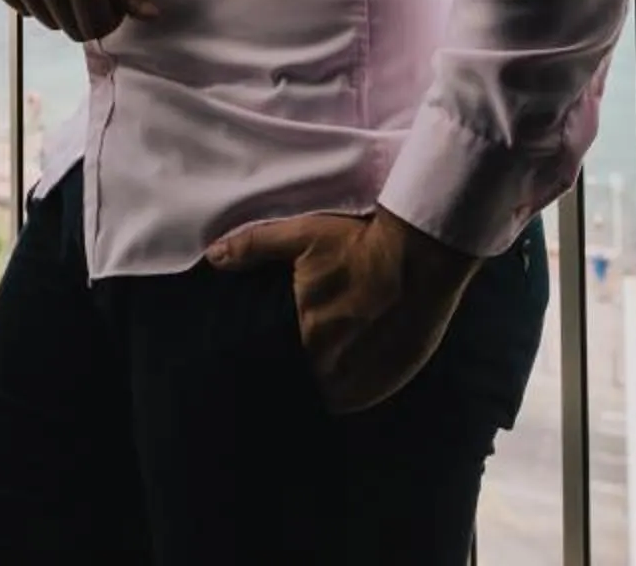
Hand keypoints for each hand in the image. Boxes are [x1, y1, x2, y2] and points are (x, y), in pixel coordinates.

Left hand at [205, 208, 478, 413]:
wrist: (421, 255)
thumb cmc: (360, 244)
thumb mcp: (302, 235)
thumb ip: (254, 247)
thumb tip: (214, 257)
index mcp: (307, 334)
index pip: (274, 362)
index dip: (268, 362)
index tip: (263, 359)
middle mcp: (333, 364)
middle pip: (302, 381)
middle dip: (293, 374)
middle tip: (288, 364)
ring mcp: (365, 376)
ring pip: (329, 395)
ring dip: (320, 387)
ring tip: (316, 373)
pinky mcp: (392, 379)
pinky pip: (358, 400)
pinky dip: (347, 392)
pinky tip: (342, 379)